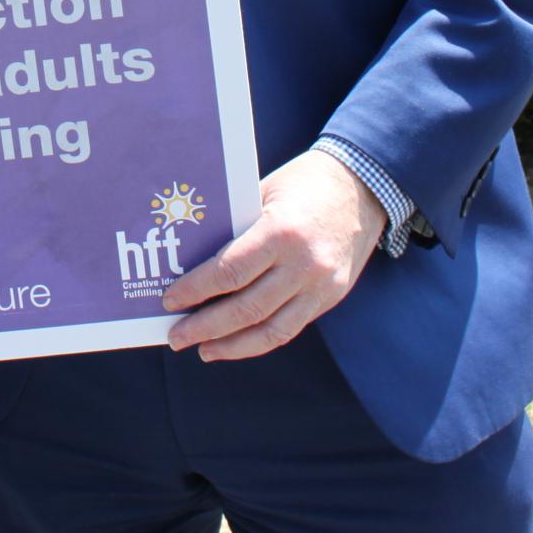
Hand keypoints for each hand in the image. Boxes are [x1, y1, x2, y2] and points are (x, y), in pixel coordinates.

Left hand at [161, 150, 386, 361]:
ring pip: (270, 329)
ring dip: (231, 345)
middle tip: (176, 336)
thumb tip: (190, 257)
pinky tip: (237, 344)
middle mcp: (304, 264)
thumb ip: (234, 226)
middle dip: (206, 326)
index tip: (170, 300)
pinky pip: (291, 328)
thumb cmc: (303, 183)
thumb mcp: (263, 192)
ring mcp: (321, 285)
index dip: (195, 290)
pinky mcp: (331, 297)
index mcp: (281, 232)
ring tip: (203, 350)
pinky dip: (260, 340)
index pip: (229, 272)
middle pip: (246, 308)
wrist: (363, 187)